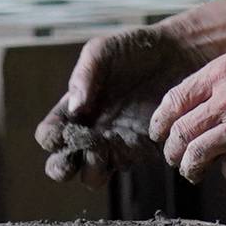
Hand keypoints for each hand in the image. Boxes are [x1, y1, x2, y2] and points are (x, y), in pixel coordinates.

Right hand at [37, 23, 194, 180]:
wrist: (176, 54)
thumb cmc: (133, 49)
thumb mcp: (101, 51)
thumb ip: (83, 75)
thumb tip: (75, 108)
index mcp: (72, 109)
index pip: (49, 135)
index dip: (50, 138)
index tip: (60, 132)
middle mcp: (89, 131)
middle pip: (62, 166)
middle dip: (62, 168)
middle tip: (75, 155)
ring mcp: (114, 144)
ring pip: (92, 176)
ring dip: (92, 168)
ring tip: (104, 147)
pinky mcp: (140, 150)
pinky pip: (125, 168)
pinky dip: (122, 162)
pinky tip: (131, 141)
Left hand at [150, 37, 225, 185]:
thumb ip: (221, 74)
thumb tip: (197, 95)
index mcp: (221, 72)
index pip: (175, 101)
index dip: (160, 121)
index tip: (158, 131)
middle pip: (181, 133)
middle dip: (171, 150)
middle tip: (172, 156)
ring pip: (199, 155)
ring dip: (190, 167)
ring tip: (191, 171)